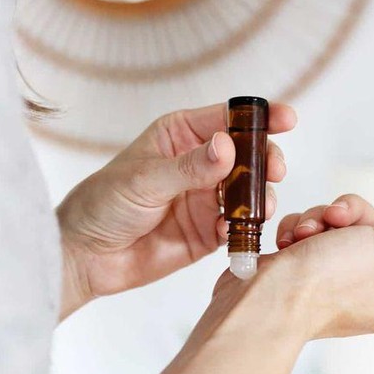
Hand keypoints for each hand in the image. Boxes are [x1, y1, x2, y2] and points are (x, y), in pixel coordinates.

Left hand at [58, 102, 295, 317]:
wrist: (86, 256)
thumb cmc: (104, 204)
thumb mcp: (145, 179)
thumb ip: (190, 167)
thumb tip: (228, 147)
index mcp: (180, 136)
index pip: (227, 118)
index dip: (259, 116)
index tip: (286, 119)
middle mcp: (199, 164)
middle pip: (247, 155)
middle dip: (266, 160)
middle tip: (273, 170)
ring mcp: (206, 199)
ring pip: (249, 192)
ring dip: (261, 197)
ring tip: (259, 207)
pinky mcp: (208, 232)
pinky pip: (238, 227)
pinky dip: (245, 228)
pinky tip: (236, 231)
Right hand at [108, 178, 373, 373]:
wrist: (265, 301)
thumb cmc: (325, 283)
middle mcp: (367, 290)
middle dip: (353, 214)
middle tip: (338, 219)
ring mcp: (332, 281)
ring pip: (339, 225)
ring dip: (321, 220)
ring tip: (305, 235)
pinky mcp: (302, 271)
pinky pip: (311, 233)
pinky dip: (299, 231)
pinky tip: (289, 242)